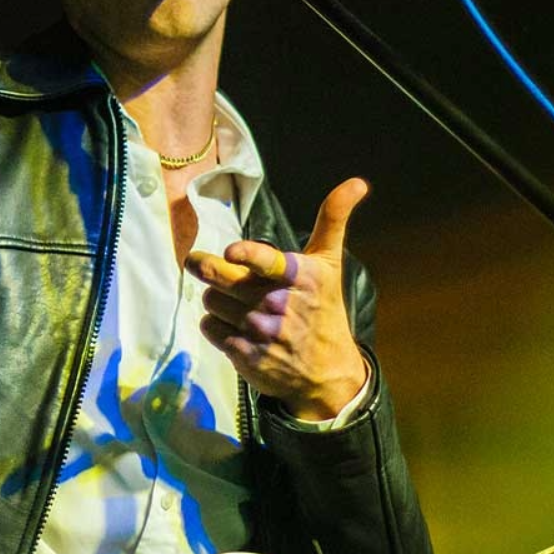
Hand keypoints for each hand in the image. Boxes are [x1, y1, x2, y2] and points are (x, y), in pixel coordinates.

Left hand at [185, 177, 369, 421]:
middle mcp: (279, 305)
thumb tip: (357, 182)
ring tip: (233, 301)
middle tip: (197, 262)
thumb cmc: (323, 309)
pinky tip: (233, 325)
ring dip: (215, 298)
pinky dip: (214, 324)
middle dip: (206, 267)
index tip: (231, 251)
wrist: (328, 371)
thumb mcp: (329, 264)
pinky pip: (209, 328)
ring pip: (211, 301)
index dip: (248, 255)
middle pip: (221, 278)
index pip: (268, 262)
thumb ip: (333, 220)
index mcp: (299, 277)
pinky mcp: (246, 356)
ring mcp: (261, 333)